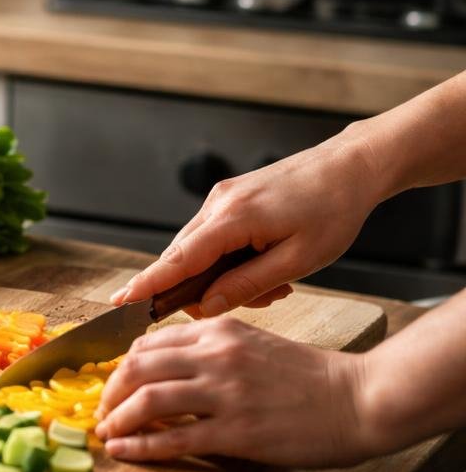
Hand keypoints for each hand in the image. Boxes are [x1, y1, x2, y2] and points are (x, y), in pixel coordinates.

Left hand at [94, 318, 376, 466]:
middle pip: (137, 368)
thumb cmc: (310, 377)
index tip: (112, 385)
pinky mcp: (237, 432)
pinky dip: (140, 447)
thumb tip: (166, 368)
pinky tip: (124, 453)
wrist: (359, 399)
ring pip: (147, 401)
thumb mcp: (254, 346)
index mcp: (219, 332)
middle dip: (110, 393)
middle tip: (102, 412)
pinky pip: (174, 440)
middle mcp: (216, 356)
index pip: (147, 344)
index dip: (120, 367)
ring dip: (117, 420)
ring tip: (107, 434)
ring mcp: (225, 394)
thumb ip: (211, 350)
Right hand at [109, 134, 383, 317]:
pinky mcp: (229, 198)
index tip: (121, 302)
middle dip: (203, 289)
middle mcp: (217, 204)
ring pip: (199, 250)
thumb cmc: (333, 210)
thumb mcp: (299, 260)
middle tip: (253, 301)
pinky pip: (213, 238)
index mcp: (233, 218)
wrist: (350, 166)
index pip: (179, 259)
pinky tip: (265, 266)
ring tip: (275, 284)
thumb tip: (208, 305)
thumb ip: (248, 284)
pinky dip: (229, 260)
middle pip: (183, 257)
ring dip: (223, 276)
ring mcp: (221, 198)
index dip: (149, 284)